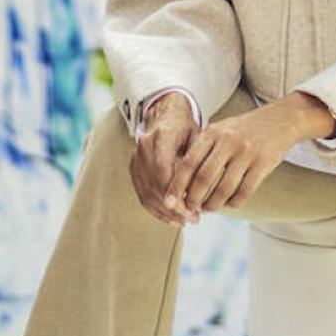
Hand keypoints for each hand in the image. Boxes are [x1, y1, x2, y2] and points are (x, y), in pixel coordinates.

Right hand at [129, 95, 202, 226]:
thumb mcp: (198, 137)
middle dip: (173, 206)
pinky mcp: (133, 168)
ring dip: (165, 211)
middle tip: (193, 218)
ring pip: (147, 192)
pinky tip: (171, 218)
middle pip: (155, 184)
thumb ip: (198, 160)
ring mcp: (136, 158)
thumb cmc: (185, 128)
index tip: (190, 208)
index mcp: (162, 135)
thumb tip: (201, 190)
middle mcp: (144, 146)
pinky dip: (156, 209)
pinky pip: (142, 193)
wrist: (165, 115)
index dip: (174, 192)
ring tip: (184, 221)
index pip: (163, 169)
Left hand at [163, 100, 308, 215]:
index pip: (189, 163)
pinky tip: (230, 204)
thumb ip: (202, 149)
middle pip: (203, 178)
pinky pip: (244, 191)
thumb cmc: (245, 129)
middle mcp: (228, 141)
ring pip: (224, 189)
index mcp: (213, 133)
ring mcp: (247, 153)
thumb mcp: (221, 129)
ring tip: (209, 209)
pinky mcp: (263, 163)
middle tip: (190, 209)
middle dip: (193, 199)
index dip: (177, 185)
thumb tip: (180, 182)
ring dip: (213, 204)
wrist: (281, 119)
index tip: (170, 201)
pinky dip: (234, 202)